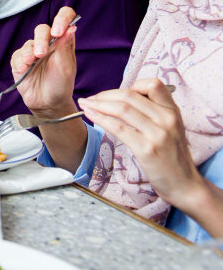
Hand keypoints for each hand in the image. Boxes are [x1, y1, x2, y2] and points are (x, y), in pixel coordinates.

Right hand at [10, 6, 78, 117]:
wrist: (48, 104)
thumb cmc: (61, 85)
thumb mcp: (66, 67)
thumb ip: (66, 46)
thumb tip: (71, 27)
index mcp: (63, 41)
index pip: (64, 18)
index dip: (61, 19)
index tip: (58, 30)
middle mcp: (48, 43)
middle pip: (42, 29)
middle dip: (41, 40)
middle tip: (41, 53)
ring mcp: (33, 52)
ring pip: (29, 42)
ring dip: (30, 52)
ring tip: (31, 62)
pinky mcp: (20, 61)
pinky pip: (17, 55)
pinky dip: (20, 61)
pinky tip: (25, 68)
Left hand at [80, 78, 204, 207]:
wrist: (184, 185)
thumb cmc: (172, 156)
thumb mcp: (171, 128)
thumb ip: (153, 112)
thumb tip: (123, 98)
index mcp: (173, 111)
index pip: (152, 84)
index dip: (130, 86)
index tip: (115, 95)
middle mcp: (167, 119)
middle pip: (130, 95)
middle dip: (105, 95)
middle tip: (91, 98)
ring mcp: (158, 134)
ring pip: (122, 109)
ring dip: (97, 104)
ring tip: (85, 104)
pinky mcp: (146, 149)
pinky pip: (118, 128)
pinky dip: (100, 118)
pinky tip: (90, 115)